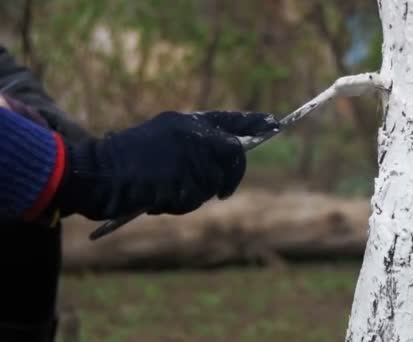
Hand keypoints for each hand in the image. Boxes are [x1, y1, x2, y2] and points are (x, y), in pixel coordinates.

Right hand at [56, 111, 278, 219]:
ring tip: (164, 190)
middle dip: (231, 177)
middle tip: (225, 192)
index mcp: (185, 121)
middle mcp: (192, 133)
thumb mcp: (161, 141)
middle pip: (232, 155)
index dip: (252, 121)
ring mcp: (189, 155)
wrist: (97, 171)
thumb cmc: (124, 161)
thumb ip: (192, 147)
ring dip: (194, 194)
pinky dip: (179, 204)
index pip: (228, 119)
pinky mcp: (183, 177)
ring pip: (213, 183)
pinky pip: (195, 198)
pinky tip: (157, 197)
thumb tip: (226, 160)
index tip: (274, 124)